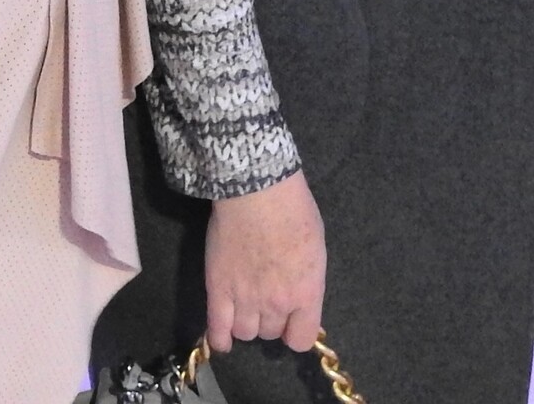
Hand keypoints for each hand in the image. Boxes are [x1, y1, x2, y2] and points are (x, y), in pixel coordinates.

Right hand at [203, 171, 324, 353]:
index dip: (295, 330)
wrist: (257, 192)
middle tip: (266, 297)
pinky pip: (217, 328)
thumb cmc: (295, 211)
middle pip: (270, 332)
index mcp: (306, 294)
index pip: (301, 339)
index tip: (292, 319)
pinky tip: (223, 342)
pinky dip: (219, 339)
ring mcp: (245, 299)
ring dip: (247, 322)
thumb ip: (307, 281)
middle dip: (270, 319)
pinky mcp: (218, 290)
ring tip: (245, 306)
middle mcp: (276, 304)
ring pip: (245, 332)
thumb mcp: (316, 249)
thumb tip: (299, 297)